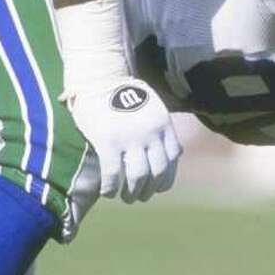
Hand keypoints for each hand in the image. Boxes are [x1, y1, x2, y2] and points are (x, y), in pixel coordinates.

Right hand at [61, 77, 181, 202]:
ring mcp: (129, 138)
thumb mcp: (152, 107)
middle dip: (149, 190)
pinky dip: (111, 188)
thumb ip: (162, 129)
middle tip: (139, 197)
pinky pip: (112, 174)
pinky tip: (108, 193)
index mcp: (163, 123)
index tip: (158, 187)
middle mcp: (150, 132)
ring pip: (137, 177)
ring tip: (126, 198)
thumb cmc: (123, 93)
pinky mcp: (107, 141)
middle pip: (157, 171)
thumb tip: (177, 154)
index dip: (166, 178)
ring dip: (132, 193)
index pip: (172, 158)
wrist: (98, 76)